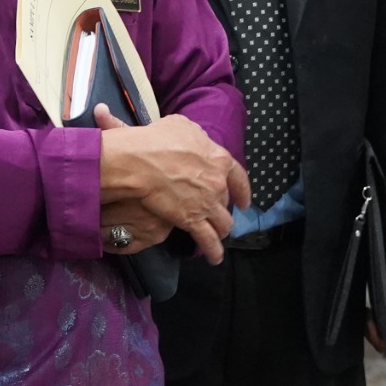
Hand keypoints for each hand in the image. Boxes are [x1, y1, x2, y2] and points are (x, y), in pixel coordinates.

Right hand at [96, 109, 243, 265]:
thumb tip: (194, 141)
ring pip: (223, 223)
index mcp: (219, 159)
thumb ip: (194, 136)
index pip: (238, 176)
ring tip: (219, 235)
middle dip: (222, 207)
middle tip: (216, 211)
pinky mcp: (192, 221)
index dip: (242, 189)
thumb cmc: (157, 140)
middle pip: (226, 200)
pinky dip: (213, 251)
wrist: (141, 161)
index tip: (244, 199)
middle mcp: (218, 183)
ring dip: (222, 229)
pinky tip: (215, 258)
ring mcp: (207, 204)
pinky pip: (208, 240)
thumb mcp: (181, 126)